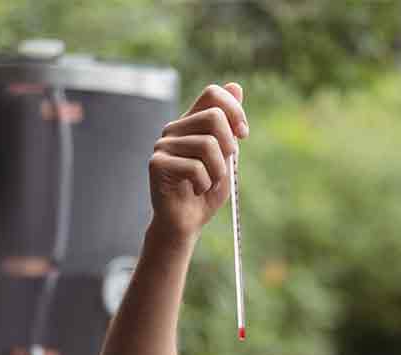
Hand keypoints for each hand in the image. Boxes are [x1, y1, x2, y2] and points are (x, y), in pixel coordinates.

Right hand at [148, 82, 248, 242]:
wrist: (186, 222)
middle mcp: (174, 129)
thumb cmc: (206, 191)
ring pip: (208, 145)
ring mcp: (163, 145)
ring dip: (218, 171)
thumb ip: (230, 126)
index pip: (212, 93)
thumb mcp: (226, 156)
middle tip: (223, 168)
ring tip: (208, 183)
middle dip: (229, 146)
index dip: (234, 109)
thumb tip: (235, 85)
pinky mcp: (157, 163)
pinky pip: (195, 167)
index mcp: (191, 123)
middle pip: (214, 117)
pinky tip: (196, 189)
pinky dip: (205, 183)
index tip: (243, 133)